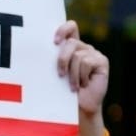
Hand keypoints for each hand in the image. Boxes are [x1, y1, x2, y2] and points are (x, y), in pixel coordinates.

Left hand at [53, 20, 107, 135]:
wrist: (77, 108)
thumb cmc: (61, 91)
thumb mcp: (52, 73)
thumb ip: (50, 59)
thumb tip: (33, 48)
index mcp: (70, 47)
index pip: (70, 27)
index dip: (63, 29)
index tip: (53, 42)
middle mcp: (83, 47)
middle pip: (71, 42)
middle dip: (62, 59)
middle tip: (60, 75)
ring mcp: (93, 54)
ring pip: (78, 55)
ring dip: (72, 74)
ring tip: (72, 86)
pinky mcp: (102, 61)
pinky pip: (87, 62)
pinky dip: (81, 76)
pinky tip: (82, 85)